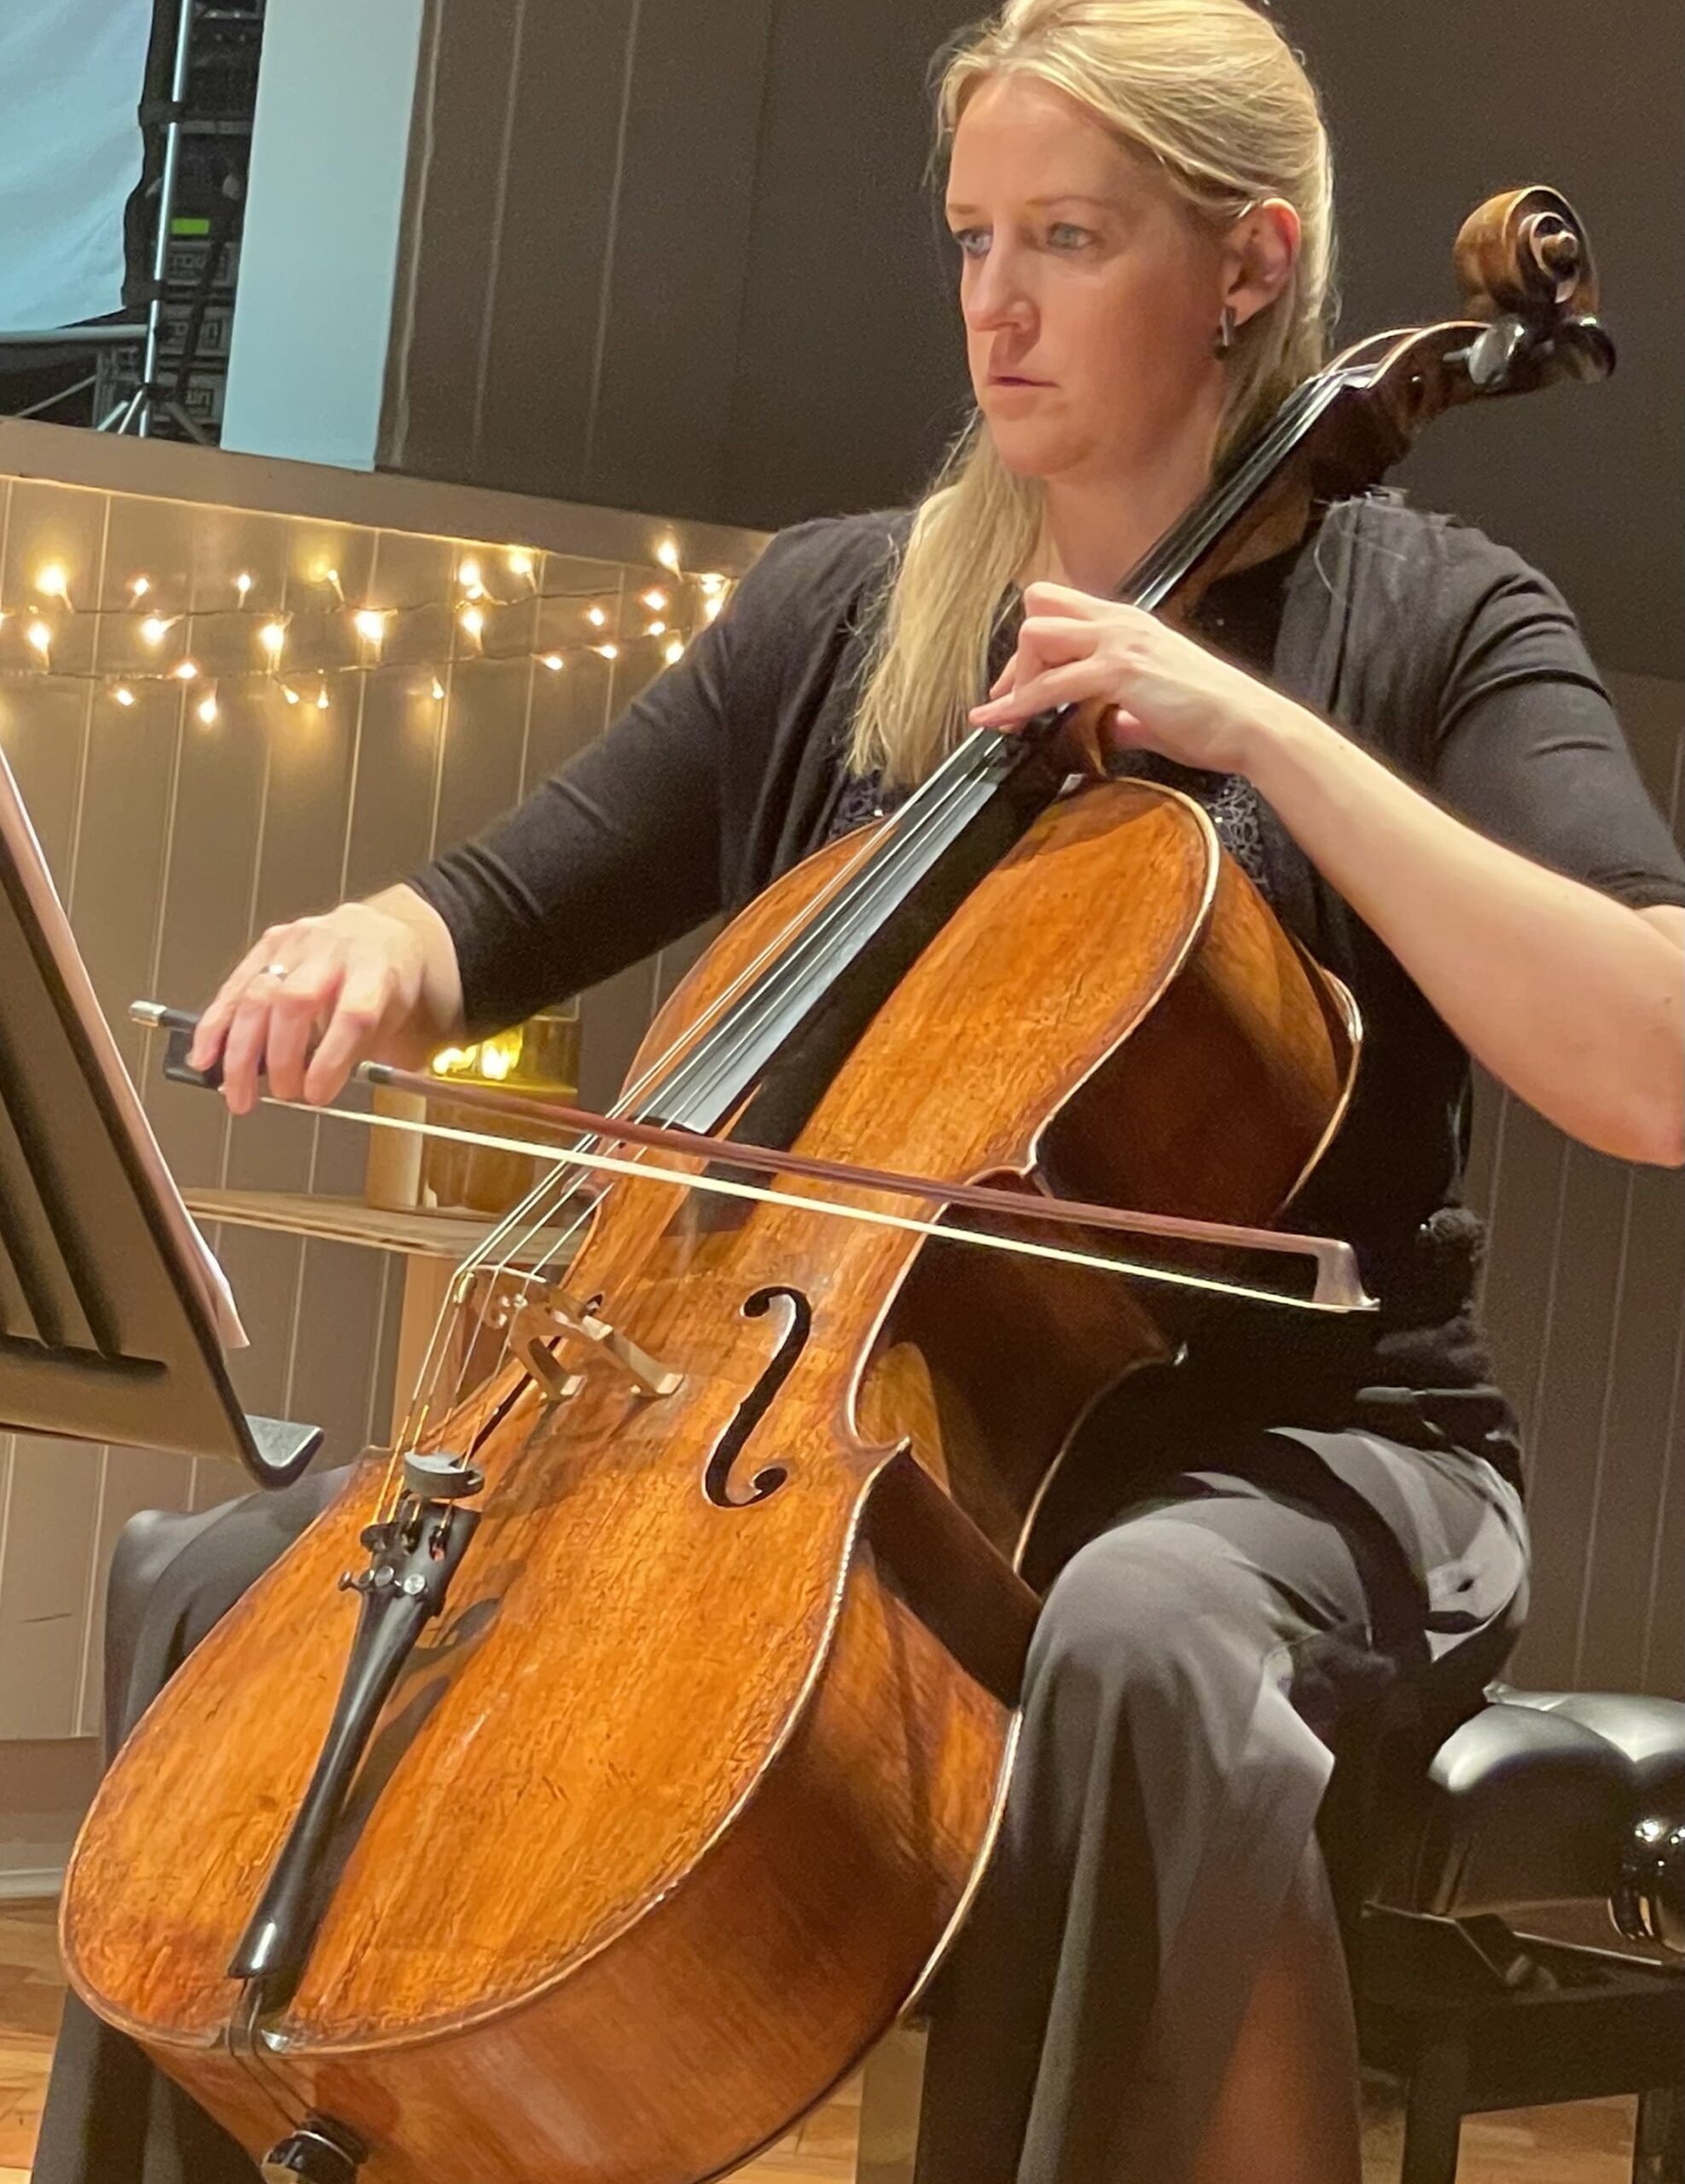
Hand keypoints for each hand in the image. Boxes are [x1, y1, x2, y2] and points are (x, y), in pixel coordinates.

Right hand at [188, 899, 434, 1114]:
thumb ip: (364, 1053)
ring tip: (239, 1093)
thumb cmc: (389, 981)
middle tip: (284, 1093)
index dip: (331, 1059)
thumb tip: (317, 1090)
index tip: (317, 1093)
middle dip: (281, 1058)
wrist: (380, 933)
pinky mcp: (268, 944)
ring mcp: (298, 943)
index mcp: (376, 967)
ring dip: (240, 1053)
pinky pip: (233, 987)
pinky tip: (206, 1057)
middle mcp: (334, 949)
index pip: (352, 1014)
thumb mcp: (399, 1018)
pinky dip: (215, 1027)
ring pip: (256, 995)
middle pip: (295, 1001)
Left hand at [968, 582, 1293, 776]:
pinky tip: (1004, 723)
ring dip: (1013, 680)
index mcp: (1129, 624)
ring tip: (1007, 719)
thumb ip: (1124, 712)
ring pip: (1037, 636)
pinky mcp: (1121, 671)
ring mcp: (1120, 642)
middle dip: (1016, 657)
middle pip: (1039, 605)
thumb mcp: (1156, 709)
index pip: (1061, 608)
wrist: (1249, 725)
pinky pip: (1052, 683)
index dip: (1031, 648)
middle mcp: (1120, 622)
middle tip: (1007, 700)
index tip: (1016, 687)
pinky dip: (1019, 705)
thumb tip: (1107, 725)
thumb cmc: (1213, 719)